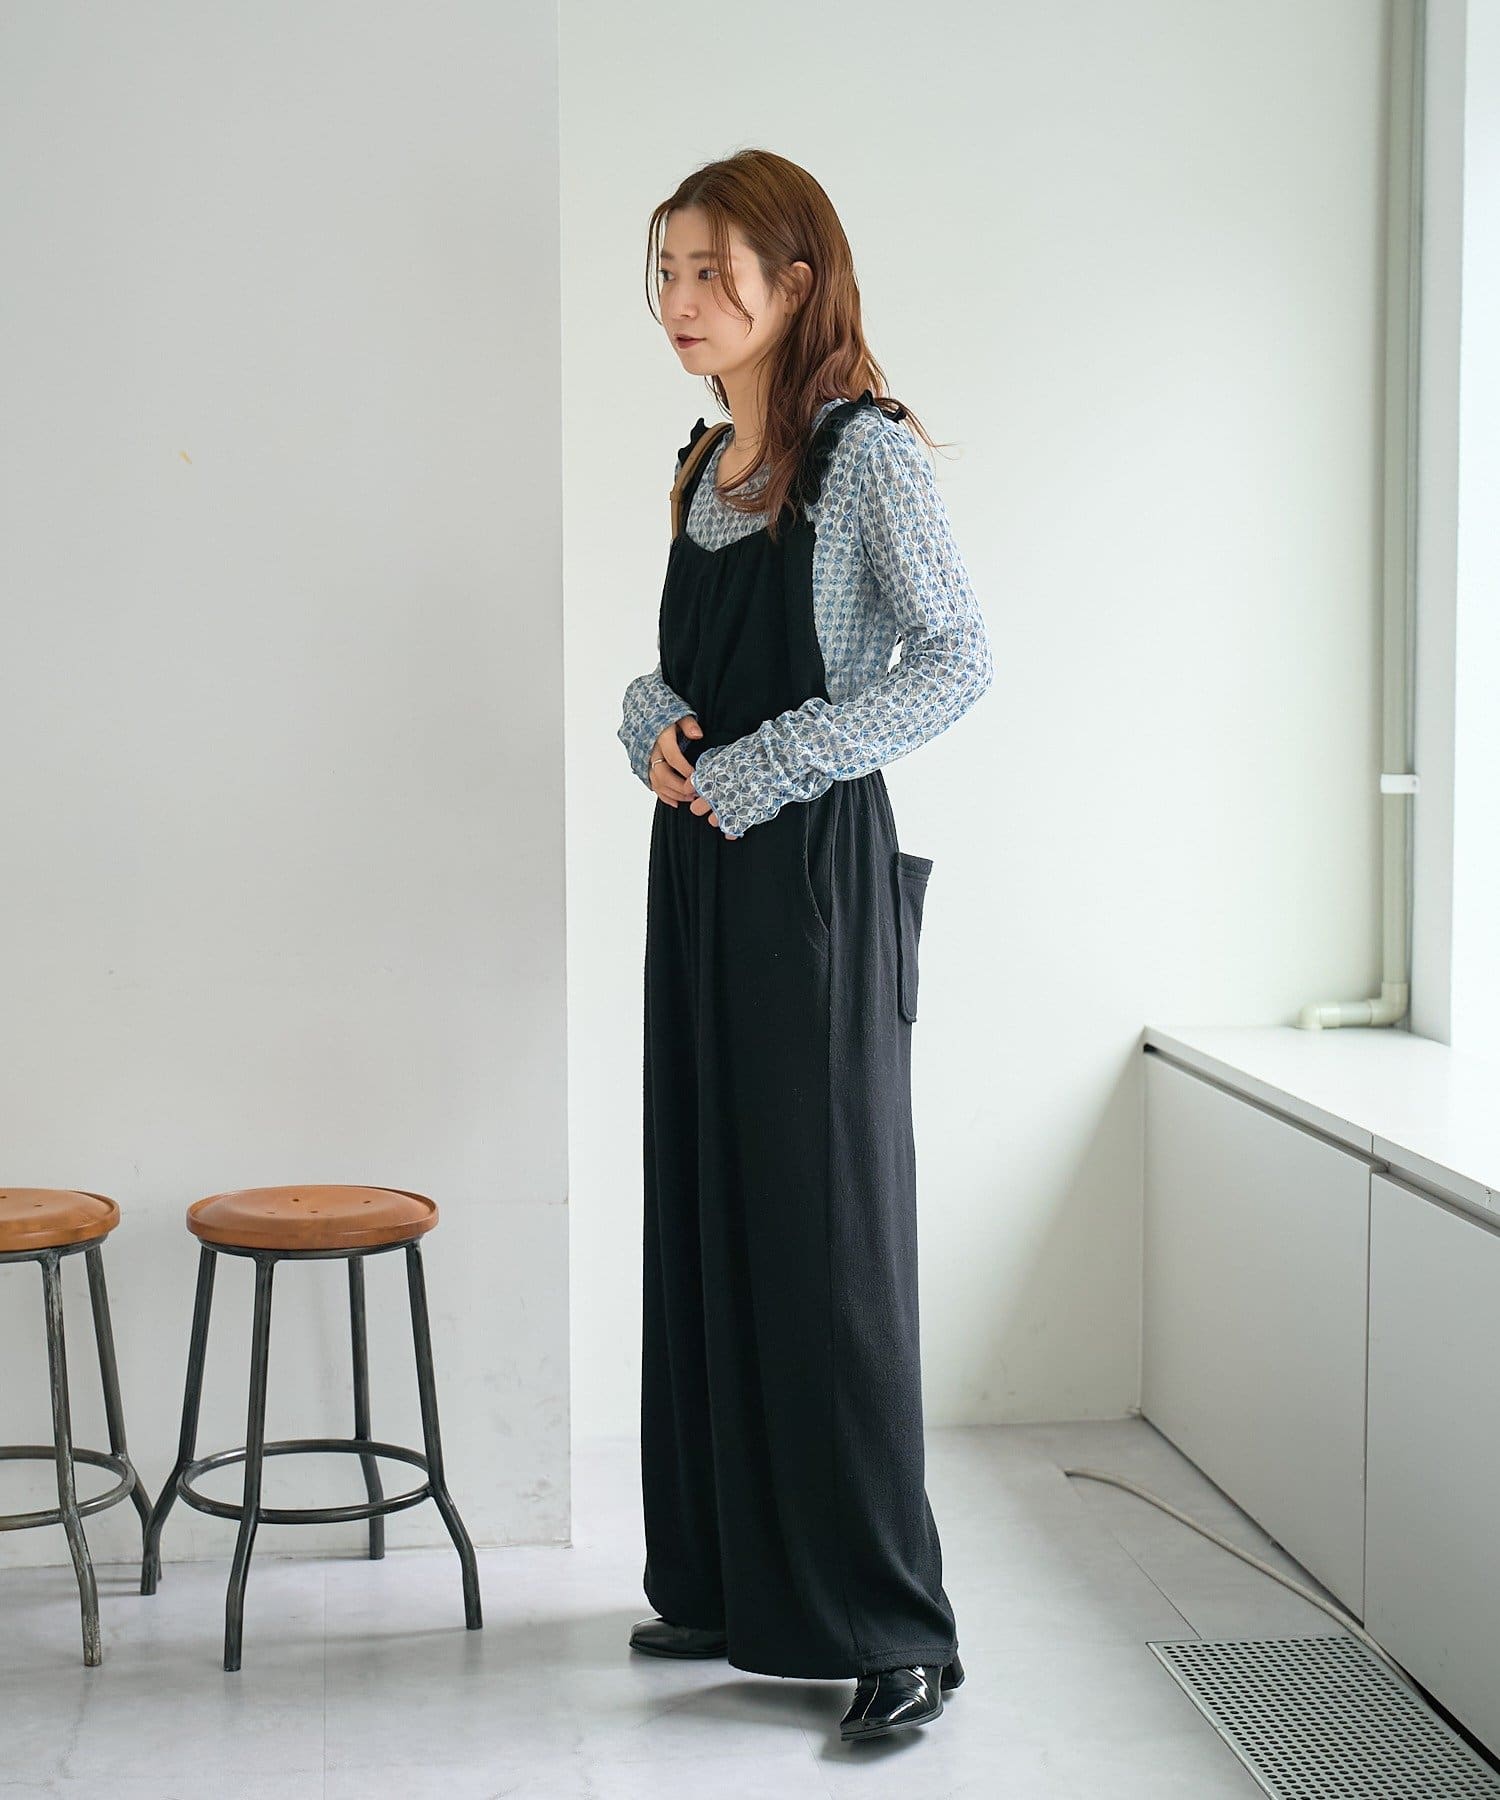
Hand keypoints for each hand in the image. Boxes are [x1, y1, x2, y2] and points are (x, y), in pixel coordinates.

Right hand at [649, 716, 739, 838]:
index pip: (673, 757)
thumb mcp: (680, 715)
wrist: (646, 717)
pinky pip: (653, 786)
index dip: (685, 769)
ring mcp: (646, 762)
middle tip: (695, 793)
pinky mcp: (645, 768)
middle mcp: (651, 752)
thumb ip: (688, 725)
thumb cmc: (666, 717)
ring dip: (674, 794)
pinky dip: (664, 796)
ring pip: (657, 783)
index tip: (697, 776)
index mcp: (661, 738)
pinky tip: (676, 803)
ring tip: (690, 798)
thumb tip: (698, 735)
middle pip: (663, 774)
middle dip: (680, 787)